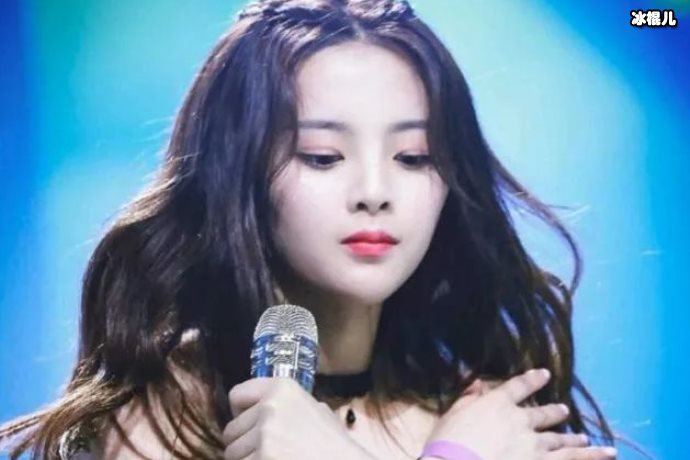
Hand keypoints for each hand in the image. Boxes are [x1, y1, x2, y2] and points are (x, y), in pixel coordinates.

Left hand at [222, 377, 375, 459]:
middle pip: (231, 430)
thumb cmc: (333, 443)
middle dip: (244, 443)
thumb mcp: (315, 409)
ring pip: (233, 453)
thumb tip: (265, 407)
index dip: (241, 414)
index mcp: (282, 388)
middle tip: (267, 450)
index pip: (237, 395)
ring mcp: (265, 434)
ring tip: (273, 457)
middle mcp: (270, 406)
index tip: (250, 425)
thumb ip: (288, 404)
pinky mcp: (262, 457)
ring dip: (248, 459)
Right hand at [424, 369, 617, 459]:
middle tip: (565, 411)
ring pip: (561, 443)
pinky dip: (588, 459)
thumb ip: (469, 399)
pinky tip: (604, 456)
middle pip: (544, 414)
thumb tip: (478, 385)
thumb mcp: (453, 414)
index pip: (519, 386)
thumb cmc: (448, 443)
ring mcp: (534, 447)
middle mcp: (521, 422)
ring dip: (576, 441)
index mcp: (498, 404)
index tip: (544, 374)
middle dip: (556, 413)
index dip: (533, 379)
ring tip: (589, 441)